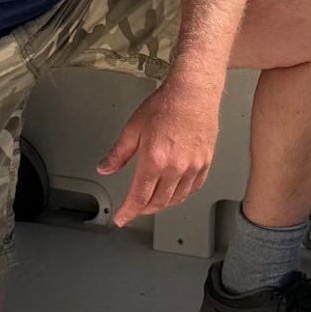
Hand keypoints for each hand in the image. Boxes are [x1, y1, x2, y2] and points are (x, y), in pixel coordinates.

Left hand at [97, 78, 219, 224]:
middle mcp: (175, 166)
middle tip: (135, 209)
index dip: (128, 211)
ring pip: (176, 199)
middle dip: (143, 209)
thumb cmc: (166, 105)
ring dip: (162, 205)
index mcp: (155, 159)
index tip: (122, 218)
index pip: (139, 196)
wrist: (193, 93)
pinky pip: (193, 189)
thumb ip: (118, 153)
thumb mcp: (133, 128)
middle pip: (158, 202)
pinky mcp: (205, 163)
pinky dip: (181, 196)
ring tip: (152, 203)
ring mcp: (193, 167)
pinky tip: (174, 193)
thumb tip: (105, 167)